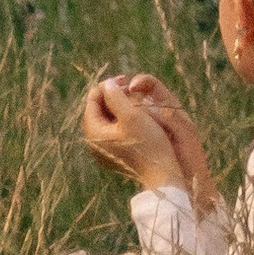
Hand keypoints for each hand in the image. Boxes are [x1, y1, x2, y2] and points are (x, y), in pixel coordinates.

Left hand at [80, 76, 191, 191]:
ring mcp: (102, 151)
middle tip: (130, 88)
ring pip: (105, 119)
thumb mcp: (132, 114)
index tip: (125, 80)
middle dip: (112, 95)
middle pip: (97, 109)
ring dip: (117, 106)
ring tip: (134, 100)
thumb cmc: (147, 143)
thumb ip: (116, 96)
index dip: (107, 85)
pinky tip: (135, 116)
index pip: (92, 99)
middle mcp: (93, 143)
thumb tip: (107, 84)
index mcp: (93, 132)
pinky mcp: (112, 155)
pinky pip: (112, 130)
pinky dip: (121, 119)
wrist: (160, 174)